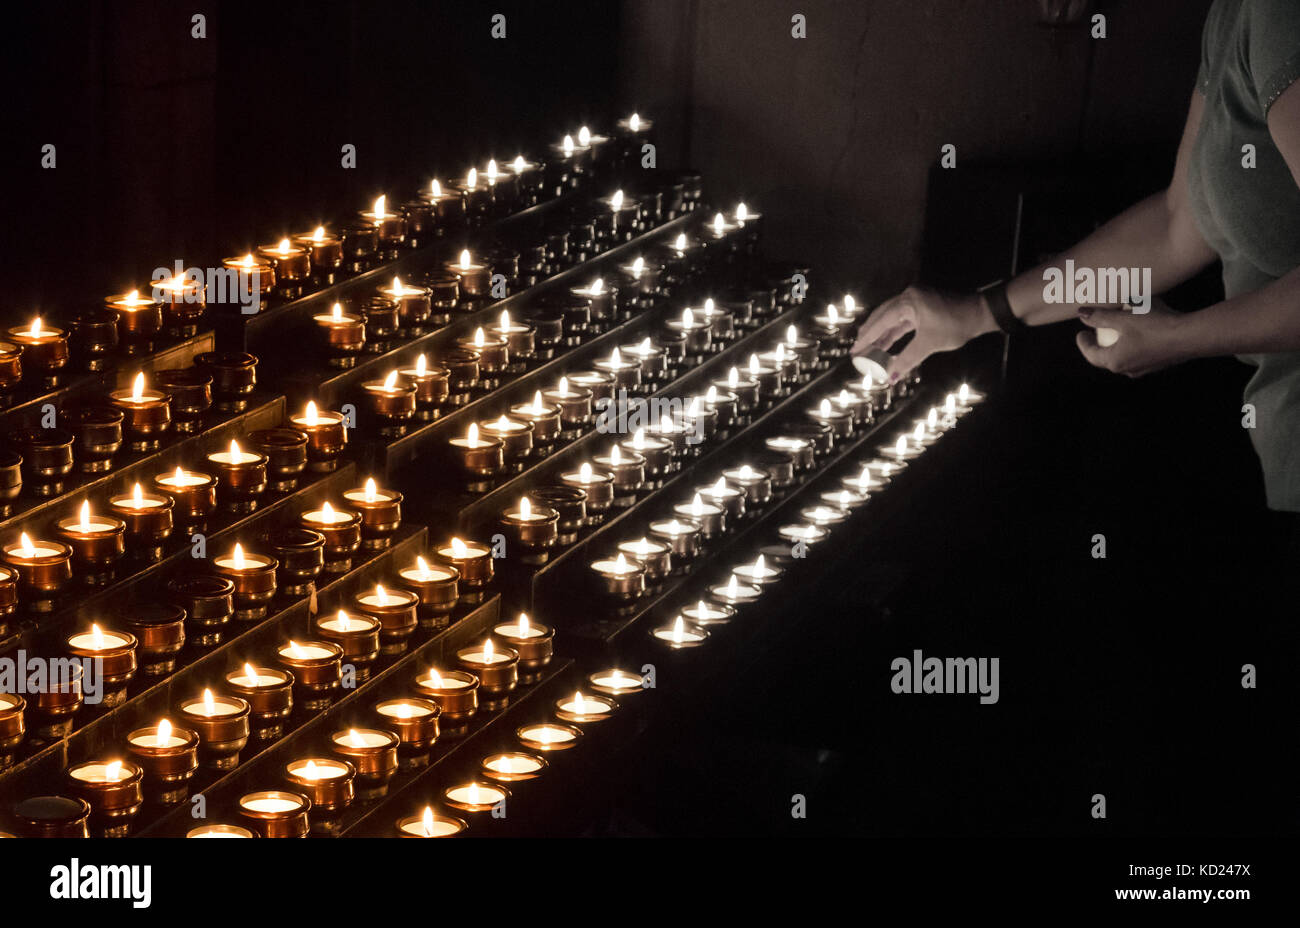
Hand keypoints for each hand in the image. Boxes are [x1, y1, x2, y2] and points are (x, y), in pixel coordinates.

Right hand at [850, 286, 989, 381]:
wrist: (980, 313)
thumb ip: (907, 359)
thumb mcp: (929, 344)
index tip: (854, 351)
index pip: (881, 321)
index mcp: (908, 301)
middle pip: (881, 317)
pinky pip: (902, 320)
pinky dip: (894, 333)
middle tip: (856, 351)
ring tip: (868, 350)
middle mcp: (908, 296)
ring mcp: (915, 300)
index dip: (867, 339)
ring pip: (891, 319)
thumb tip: (891, 377)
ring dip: (881, 335)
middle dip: (869, 335)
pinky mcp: (921, 306)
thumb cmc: (955, 325)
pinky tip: (885, 344)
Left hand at [1075, 299, 1189, 376]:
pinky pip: (1140, 355)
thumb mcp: (1123, 318)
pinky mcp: (1159, 363)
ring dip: (1117, 345)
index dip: (1083, 343)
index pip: (1091, 354)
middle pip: (1106, 358)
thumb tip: (1082, 314)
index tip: (1081, 333)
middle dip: (1099, 345)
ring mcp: (1145, 369)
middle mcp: (1128, 370)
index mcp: (1115, 361)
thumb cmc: (1154, 326)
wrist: (1190, 336)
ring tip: (1116, 332)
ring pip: (1124, 357)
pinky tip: (1139, 333)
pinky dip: (1133, 344)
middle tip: (1095, 333)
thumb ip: (1100, 317)